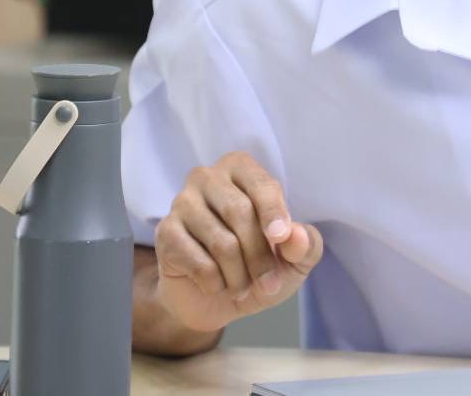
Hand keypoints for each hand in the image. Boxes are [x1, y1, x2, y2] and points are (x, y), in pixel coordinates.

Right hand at [152, 151, 323, 333]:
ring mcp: (182, 203)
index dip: (274, 212)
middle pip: (239, 213)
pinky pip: (198, 261)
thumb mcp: (293, 260)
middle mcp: (207, 177)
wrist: (215, 300)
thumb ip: (305, 245)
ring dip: (239, 276)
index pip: (261, 185)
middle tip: (269, 285)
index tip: (281, 238)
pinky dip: (215, 283)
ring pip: (221, 242)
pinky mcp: (165, 232)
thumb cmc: (258, 266)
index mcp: (241, 170)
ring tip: (242, 287)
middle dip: (260, 256)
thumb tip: (296, 236)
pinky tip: (215, 285)